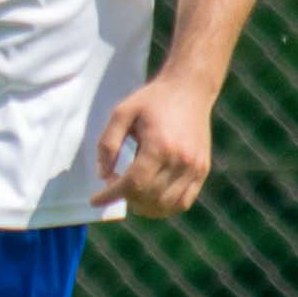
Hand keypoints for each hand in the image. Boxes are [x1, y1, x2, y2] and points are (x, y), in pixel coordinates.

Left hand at [94, 73, 216, 216]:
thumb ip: (108, 144)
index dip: (111, 195)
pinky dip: (165, 207)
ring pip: (166, 205)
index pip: (133, 183)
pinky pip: (184, 201)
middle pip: (148, 197)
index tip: (94, 200)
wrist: (189, 89)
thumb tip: (103, 175)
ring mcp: (194, 167)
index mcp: (159, 145)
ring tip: (132, 194)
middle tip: (115, 187)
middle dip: (126, 198)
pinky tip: (151, 198)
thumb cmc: (152, 100)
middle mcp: (180, 160)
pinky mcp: (202, 170)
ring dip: (144, 207)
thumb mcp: (122, 113)